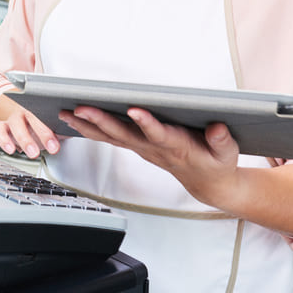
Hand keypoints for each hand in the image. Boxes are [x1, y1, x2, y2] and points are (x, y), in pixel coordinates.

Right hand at [0, 96, 60, 158]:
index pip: (46, 114)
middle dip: (41, 135)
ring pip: (14, 124)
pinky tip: (11, 150)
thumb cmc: (41, 120)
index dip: (50, 130)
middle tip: (50, 149)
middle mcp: (25, 110)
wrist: (20, 113)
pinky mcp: (2, 126)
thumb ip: (64, 125)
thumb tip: (79, 129)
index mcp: (40, 106)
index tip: (56, 146)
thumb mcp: (54, 122)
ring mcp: (13, 118)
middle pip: (31, 118)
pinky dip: (3, 140)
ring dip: (23, 139)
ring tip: (32, 153)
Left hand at [58, 106, 240, 208]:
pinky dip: (90, 130)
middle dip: (101, 121)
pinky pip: (109, 138)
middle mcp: (154, 148)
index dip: (147, 124)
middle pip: (124, 135)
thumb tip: (217, 128)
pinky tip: (72, 120)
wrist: (208, 184)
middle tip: (81, 108)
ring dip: (87, 126)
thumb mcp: (228, 154)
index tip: (135, 109)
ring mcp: (142, 149)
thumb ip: (222, 141)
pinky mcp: (137, 146)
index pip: (159, 135)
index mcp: (177, 147)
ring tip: (65, 113)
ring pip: (110, 137)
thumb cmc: (216, 164)